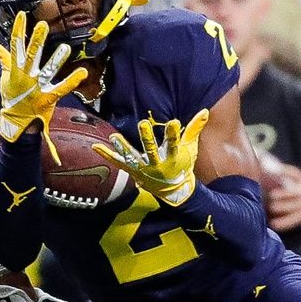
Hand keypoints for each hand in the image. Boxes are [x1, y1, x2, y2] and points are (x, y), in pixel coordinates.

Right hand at [0, 11, 85, 142]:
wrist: (16, 121)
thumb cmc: (12, 98)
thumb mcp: (5, 78)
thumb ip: (4, 60)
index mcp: (16, 70)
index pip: (15, 46)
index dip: (18, 30)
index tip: (21, 15)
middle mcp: (26, 77)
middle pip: (32, 55)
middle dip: (36, 40)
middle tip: (42, 25)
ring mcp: (38, 88)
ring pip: (48, 71)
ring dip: (57, 59)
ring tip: (65, 48)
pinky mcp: (48, 98)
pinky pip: (62, 88)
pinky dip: (73, 80)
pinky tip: (83, 72)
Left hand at [93, 110, 207, 206]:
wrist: (174, 190)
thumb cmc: (182, 166)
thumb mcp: (190, 148)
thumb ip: (194, 129)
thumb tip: (205, 111)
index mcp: (173, 158)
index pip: (174, 144)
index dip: (173, 134)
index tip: (173, 122)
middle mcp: (157, 165)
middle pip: (151, 150)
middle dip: (147, 138)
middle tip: (143, 124)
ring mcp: (143, 169)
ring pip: (132, 157)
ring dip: (123, 147)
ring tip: (114, 137)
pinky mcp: (133, 171)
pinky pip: (118, 162)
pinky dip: (107, 155)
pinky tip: (95, 146)